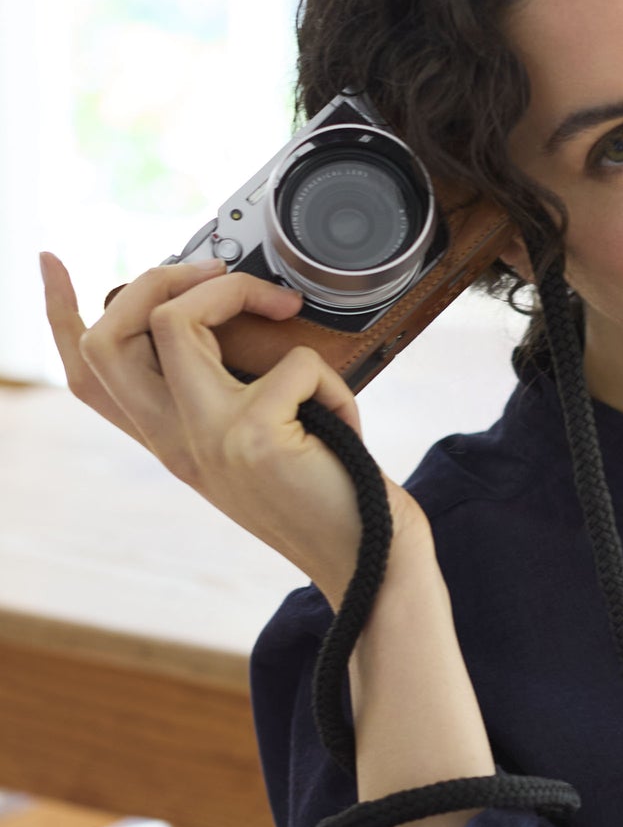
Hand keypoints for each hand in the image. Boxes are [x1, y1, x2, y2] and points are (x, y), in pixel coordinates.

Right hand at [39, 252, 431, 600]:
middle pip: (108, 336)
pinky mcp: (254, 436)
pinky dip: (332, 378)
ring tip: (284, 309)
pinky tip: (344, 418)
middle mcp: (174, 441)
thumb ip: (227, 392)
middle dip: (158, 277)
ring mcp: (206, 438)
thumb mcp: (257, 442)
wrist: (366, 564)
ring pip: (173, 319)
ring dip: (236, 291)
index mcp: (170, 439)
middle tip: (220, 270)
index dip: (60, 313)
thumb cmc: (327, 499)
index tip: (52, 261)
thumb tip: (235, 313)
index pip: (89, 375)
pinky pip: (294, 360)